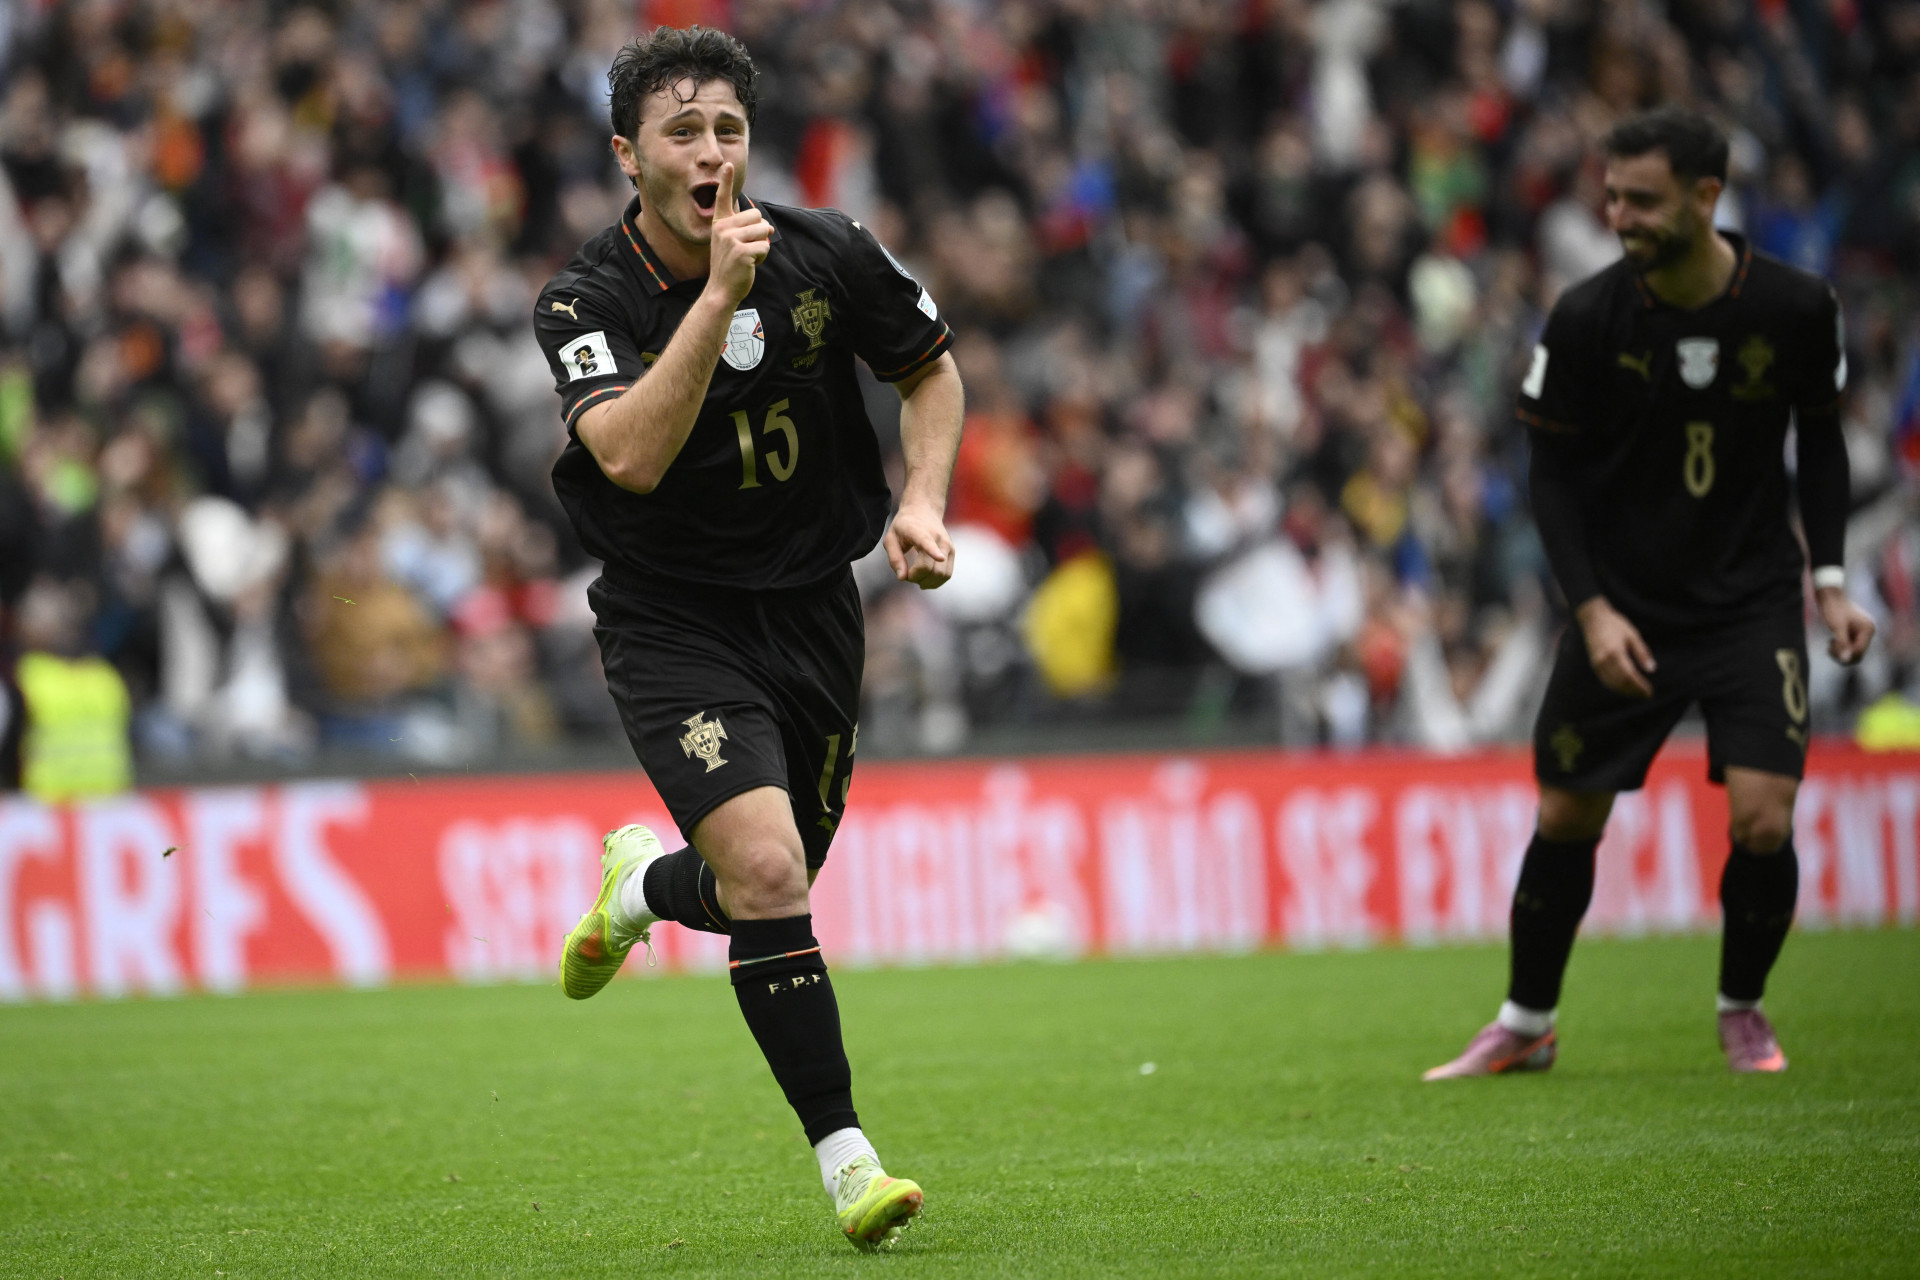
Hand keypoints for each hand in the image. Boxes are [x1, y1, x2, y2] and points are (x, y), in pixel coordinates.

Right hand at [706, 162, 769, 303]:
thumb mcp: (732, 243)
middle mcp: (722, 228)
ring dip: (762, 246)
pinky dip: (763, 257)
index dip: (726, 181)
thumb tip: (769, 227)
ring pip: (764, 231)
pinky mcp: (740, 252)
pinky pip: (765, 247)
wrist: (721, 290)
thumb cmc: (730, 266)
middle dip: (760, 233)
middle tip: (747, 249)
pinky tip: (750, 265)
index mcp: (719, 224)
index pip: (723, 198)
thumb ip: (745, 230)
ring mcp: (730, 240)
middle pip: (757, 217)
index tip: (728, 165)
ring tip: (748, 257)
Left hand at [884, 504, 953, 588]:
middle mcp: (937, 538)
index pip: (927, 542)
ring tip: (915, 574)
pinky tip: (925, 578)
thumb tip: (902, 578)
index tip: (940, 557)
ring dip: (926, 582)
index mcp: (919, 532)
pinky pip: (946, 575)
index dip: (933, 551)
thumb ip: (894, 558)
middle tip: (906, 573)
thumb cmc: (904, 526)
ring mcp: (948, 546)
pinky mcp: (953, 552)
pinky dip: (935, 582)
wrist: (924, 510)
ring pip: (941, 575)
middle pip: (930, 568)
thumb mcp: (891, 538)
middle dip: (916, 578)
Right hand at [1576, 596, 1655, 698]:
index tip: (1649, 691)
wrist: (1593, 618)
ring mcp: (1597, 663)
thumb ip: (1642, 652)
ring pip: (1612, 684)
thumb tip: (1651, 669)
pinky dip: (1616, 686)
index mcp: (1615, 652)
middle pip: (1621, 682)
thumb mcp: (1633, 635)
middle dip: (1634, 691)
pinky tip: (1624, 687)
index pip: (1629, 675)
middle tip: (1646, 695)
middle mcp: (1604, 660)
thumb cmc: (1615, 624)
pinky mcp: (1594, 664)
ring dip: (1625, 691)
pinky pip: (1605, 680)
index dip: (1640, 686)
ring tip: (1637, 693)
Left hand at [1816, 584, 1874, 664]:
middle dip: (1843, 653)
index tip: (1831, 647)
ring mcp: (1861, 633)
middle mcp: (1868, 632)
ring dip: (1840, 652)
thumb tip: (1845, 659)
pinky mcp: (1854, 633)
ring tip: (1829, 645)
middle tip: (1829, 647)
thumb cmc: (1833, 609)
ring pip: (1852, 652)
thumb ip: (1842, 643)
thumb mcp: (1837, 627)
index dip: (1845, 653)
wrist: (1828, 596)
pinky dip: (1840, 648)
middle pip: (1857, 654)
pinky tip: (1831, 642)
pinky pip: (1849, 647)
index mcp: (1868, 629)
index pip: (1859, 650)